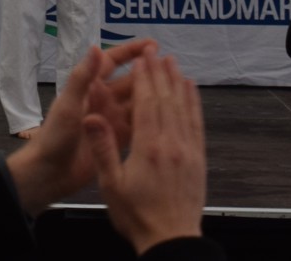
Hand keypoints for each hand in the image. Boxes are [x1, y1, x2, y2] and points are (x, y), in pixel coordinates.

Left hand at [4, 38, 156, 214]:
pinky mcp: (116, 138)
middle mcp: (102, 100)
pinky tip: (171, 117)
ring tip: (177, 89)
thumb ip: (82, 77)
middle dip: (148, 73)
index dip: (130, 52)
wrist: (50, 173)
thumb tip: (96, 47)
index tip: (153, 44)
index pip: (112, 62)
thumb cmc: (55, 136)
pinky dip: (151, 120)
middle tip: (173, 68)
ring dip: (153, 96)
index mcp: (89, 88)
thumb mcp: (69, 104)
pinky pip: (137, 126)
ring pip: (137, 103)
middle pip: (130, 82)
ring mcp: (110, 119)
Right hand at [84, 52, 206, 255]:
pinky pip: (197, 124)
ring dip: (179, 83)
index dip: (144, 79)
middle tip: (156, 52)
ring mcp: (188, 151)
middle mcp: (172, 145)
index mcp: (149, 148)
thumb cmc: (137, 215)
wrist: (171, 239)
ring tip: (174, 63)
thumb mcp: (110, 185)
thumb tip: (92, 117)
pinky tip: (192, 92)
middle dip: (161, 74)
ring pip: (184, 109)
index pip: (147, 104)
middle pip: (167, 100)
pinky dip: (194, 104)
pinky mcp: (198, 160)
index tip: (141, 59)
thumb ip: (103, 148)